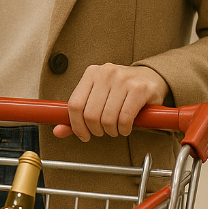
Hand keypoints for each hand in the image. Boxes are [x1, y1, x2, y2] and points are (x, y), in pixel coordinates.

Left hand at [53, 64, 169, 141]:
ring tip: (115, 129)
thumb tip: (57, 131)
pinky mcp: (139, 89)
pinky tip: (125, 127)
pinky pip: (124, 118)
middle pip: (90, 114)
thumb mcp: (97, 97)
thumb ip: (78, 115)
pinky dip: (124, 129)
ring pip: (107, 118)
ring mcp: (123, 79)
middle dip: (96, 130)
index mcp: (91, 73)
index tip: (84, 135)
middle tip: (103, 132)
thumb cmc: (120, 91)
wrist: (150, 78)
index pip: (74, 104)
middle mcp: (105, 73)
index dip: (76, 126)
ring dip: (111, 131)